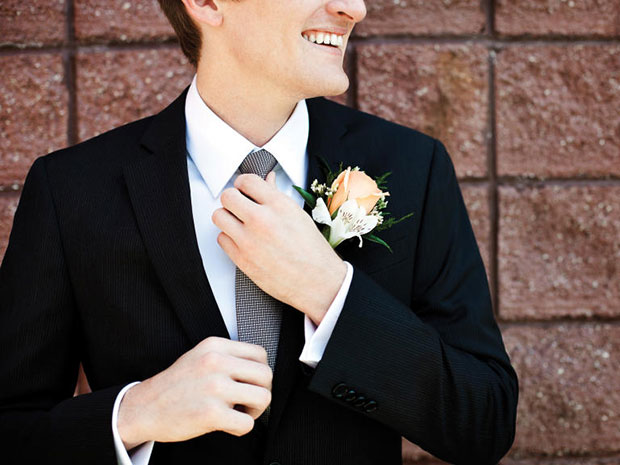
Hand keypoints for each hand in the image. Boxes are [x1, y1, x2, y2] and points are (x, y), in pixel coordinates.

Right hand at [117, 337, 271, 448]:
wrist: (143, 408)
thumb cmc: (176, 385)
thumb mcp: (200, 356)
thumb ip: (228, 357)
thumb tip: (261, 370)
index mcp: (215, 346)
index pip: (260, 354)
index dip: (260, 372)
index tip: (249, 384)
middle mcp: (215, 363)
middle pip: (266, 375)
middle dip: (262, 392)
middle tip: (247, 402)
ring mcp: (214, 388)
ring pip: (263, 398)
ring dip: (254, 411)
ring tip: (238, 412)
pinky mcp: (211, 414)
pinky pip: (247, 424)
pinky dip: (241, 428)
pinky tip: (227, 424)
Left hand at [212, 171, 346, 323]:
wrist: (316, 282)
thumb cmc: (312, 251)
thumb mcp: (298, 216)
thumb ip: (276, 196)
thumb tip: (268, 180)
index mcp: (279, 205)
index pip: (246, 181)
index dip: (243, 184)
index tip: (244, 190)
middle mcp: (262, 220)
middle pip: (228, 197)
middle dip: (233, 200)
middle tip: (240, 206)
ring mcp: (249, 240)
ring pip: (219, 217)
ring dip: (227, 218)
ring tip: (239, 224)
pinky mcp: (241, 259)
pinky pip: (221, 239)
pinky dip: (229, 239)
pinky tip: (242, 241)